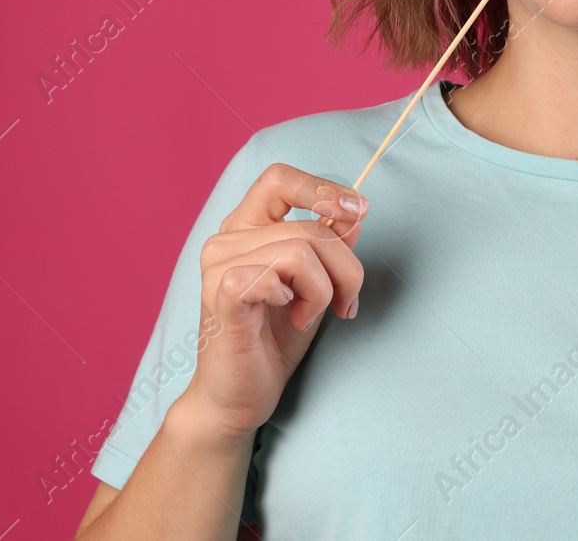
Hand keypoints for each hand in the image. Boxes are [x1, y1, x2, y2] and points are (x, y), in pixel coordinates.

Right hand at [181, 163, 367, 436]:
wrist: (239, 398)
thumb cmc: (274, 340)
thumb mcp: (316, 285)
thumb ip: (330, 246)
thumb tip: (354, 212)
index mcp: (245, 228)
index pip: (280, 178)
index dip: (322, 188)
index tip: (358, 212)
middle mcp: (226, 239)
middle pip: (311, 226)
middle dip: (347, 268)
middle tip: (345, 304)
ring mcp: (219, 265)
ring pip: (301, 250)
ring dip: (324, 289)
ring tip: (310, 315)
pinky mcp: (221, 294)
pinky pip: (275, 275)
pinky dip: (299, 297)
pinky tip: (288, 315)